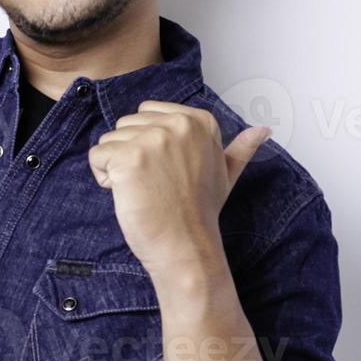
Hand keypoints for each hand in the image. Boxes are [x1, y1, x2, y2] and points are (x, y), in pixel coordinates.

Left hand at [88, 100, 270, 271]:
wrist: (186, 247)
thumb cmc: (199, 213)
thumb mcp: (226, 174)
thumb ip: (240, 148)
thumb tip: (263, 129)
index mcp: (199, 121)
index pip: (146, 113)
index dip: (148, 145)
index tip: (169, 171)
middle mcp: (177, 124)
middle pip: (125, 125)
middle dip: (131, 155)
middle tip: (156, 185)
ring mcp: (153, 139)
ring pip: (109, 141)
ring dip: (116, 168)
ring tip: (144, 191)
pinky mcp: (129, 157)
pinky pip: (97, 157)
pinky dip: (104, 179)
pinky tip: (129, 195)